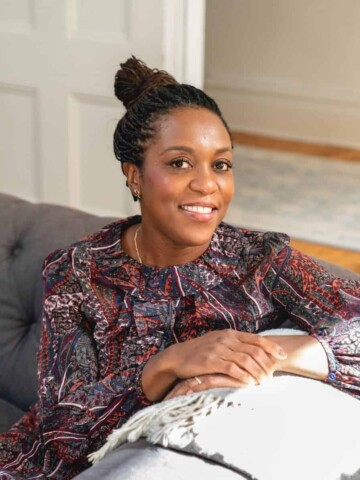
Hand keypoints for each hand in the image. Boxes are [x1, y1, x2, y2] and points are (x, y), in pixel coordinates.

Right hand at [142, 329, 286, 401]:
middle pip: (254, 350)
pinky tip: (249, 383)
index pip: (256, 339)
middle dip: (266, 364)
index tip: (283, 356)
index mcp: (230, 334)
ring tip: (263, 382)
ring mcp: (218, 349)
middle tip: (272, 376)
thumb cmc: (201, 351)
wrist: (178, 356)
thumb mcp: (219, 341)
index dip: (272, 347)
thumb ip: (235, 343)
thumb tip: (254, 349)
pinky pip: (232, 369)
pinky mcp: (211, 361)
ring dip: (257, 372)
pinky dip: (243, 376)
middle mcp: (226, 339)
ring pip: (246, 360)